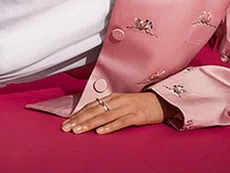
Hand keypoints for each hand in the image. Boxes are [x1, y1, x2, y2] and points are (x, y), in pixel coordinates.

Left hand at [60, 92, 177, 134]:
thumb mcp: (122, 104)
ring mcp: (127, 108)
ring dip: (89, 123)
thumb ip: (108, 109)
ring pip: (104, 116)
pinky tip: (100, 131)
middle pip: (94, 111)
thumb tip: (92, 118)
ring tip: (78, 130)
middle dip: (79, 119)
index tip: (66, 122)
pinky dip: (109, 127)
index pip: (91, 106)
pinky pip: (120, 122)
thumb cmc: (141, 105)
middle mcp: (117, 101)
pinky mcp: (136, 115)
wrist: (162, 101)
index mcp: (112, 98)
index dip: (78, 114)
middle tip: (67, 127)